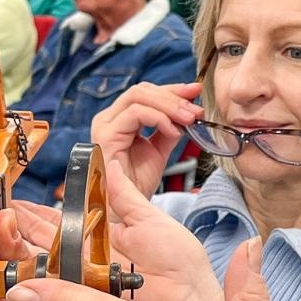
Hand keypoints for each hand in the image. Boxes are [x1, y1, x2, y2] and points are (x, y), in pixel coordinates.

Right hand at [0, 162, 222, 300]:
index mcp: (96, 242)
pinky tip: (6, 272)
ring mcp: (79, 289)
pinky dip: (23, 285)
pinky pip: (44, 299)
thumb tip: (107, 163)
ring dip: (10, 252)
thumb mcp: (150, 221)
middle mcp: (82, 267)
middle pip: (33, 248)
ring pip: (31, 271)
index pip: (53, 225)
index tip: (11, 200)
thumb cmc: (184, 269)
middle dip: (11, 230)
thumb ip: (124, 196)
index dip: (30, 214)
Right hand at [90, 82, 203, 196]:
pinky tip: (174, 131)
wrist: (128, 209)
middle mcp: (108, 119)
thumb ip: (170, 128)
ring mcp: (105, 126)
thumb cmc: (138, 184)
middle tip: (196, 110)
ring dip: (170, 106)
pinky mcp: (106, 136)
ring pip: (138, 97)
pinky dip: (159, 118)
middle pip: (142, 91)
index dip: (172, 90)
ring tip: (189, 119)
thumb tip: (188, 109)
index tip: (196, 91)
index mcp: (119, 119)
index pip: (145, 93)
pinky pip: (135, 114)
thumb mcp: (160, 149)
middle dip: (174, 97)